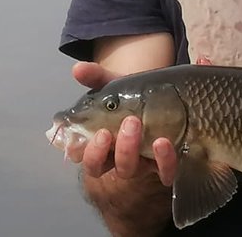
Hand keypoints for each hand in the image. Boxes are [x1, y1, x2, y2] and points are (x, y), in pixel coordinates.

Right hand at [66, 62, 177, 185]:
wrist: (161, 100)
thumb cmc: (130, 98)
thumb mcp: (113, 86)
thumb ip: (95, 77)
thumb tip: (77, 69)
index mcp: (98, 141)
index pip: (81, 155)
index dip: (85, 150)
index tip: (97, 132)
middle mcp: (113, 157)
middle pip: (99, 167)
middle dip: (103, 149)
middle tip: (123, 122)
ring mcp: (137, 164)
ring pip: (128, 170)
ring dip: (129, 150)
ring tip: (136, 123)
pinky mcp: (162, 165)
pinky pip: (164, 173)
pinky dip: (163, 160)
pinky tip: (164, 142)